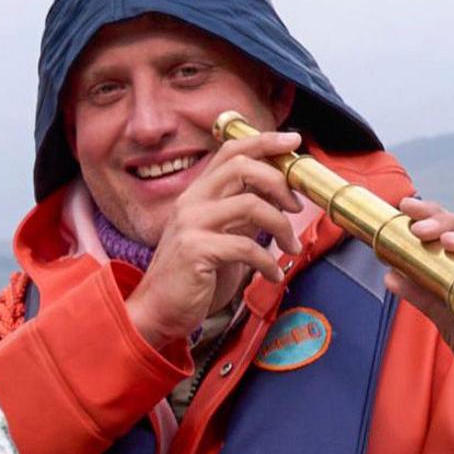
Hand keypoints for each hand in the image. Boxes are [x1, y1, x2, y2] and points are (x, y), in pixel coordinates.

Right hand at [122, 129, 310, 356]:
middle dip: (279, 180)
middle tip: (296, 205)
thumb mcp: (221, 237)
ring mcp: (190, 225)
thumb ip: (243, 215)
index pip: (230, 151)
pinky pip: (246, 246)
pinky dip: (268, 261)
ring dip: (281, 225)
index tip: (293, 141)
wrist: (157, 312)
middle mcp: (190, 203)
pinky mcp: (195, 251)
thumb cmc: (192, 278)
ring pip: (250, 204)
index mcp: (196, 195)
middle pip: (242, 166)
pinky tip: (272, 274)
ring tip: (290, 246)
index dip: (264, 141)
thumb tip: (279, 197)